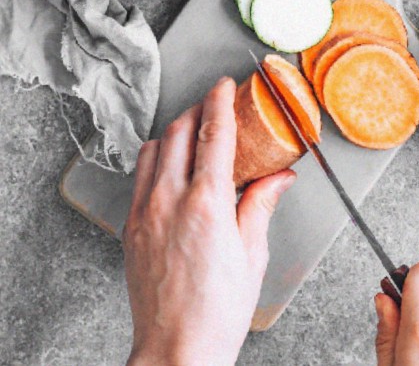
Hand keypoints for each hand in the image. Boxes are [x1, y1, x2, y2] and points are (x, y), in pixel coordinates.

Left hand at [123, 76, 295, 365]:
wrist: (176, 350)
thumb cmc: (217, 310)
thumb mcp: (252, 254)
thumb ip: (261, 204)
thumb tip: (281, 176)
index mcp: (208, 202)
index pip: (213, 133)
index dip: (220, 101)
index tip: (224, 85)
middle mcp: (170, 199)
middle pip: (179, 130)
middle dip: (196, 108)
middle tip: (212, 104)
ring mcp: (145, 210)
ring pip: (154, 148)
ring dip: (174, 132)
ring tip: (192, 133)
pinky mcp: (131, 225)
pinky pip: (139, 174)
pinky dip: (156, 158)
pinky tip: (170, 168)